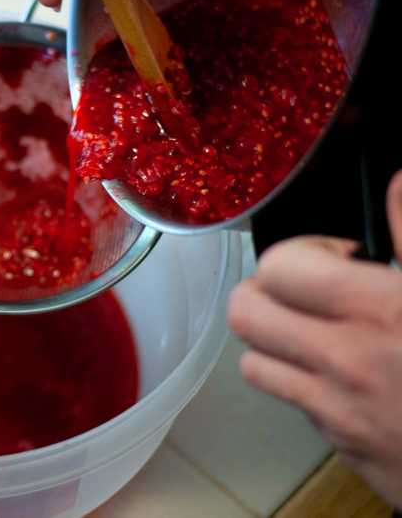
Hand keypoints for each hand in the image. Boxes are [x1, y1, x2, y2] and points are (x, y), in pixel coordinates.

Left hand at [228, 170, 401, 507]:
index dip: (302, 250)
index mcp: (380, 314)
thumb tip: (397, 183)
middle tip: (310, 290)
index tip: (340, 258)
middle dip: (268, 290)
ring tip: (320, 331)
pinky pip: (295, 405)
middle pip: (245, 313)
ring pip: (255, 362)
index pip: (278, 267)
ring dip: (276, 339)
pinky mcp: (345, 448)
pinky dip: (306, 383)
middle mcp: (344, 364)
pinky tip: (348, 375)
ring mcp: (338, 413)